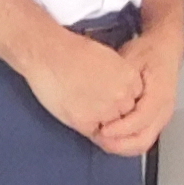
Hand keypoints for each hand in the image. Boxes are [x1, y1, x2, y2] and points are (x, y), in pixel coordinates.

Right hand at [17, 27, 142, 141]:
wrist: (49, 53)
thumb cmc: (71, 50)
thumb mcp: (108, 59)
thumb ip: (118, 77)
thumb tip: (115, 90)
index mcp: (129, 78)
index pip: (134, 100)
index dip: (119, 100)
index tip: (108, 97)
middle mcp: (122, 96)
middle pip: (124, 115)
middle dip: (112, 113)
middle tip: (93, 103)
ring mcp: (105, 110)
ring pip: (110, 127)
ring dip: (100, 122)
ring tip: (83, 108)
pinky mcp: (85, 121)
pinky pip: (92, 133)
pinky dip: (85, 127)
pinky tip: (75, 113)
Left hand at [91, 25, 183, 158]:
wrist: (165, 49)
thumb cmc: (148, 52)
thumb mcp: (131, 59)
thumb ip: (120, 79)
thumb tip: (104, 97)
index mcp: (159, 94)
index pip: (140, 120)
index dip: (119, 128)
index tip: (101, 129)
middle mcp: (164, 110)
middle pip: (143, 140)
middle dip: (119, 145)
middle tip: (98, 139)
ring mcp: (162, 117)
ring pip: (142, 143)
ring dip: (121, 146)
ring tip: (101, 139)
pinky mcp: (157, 120)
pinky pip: (142, 138)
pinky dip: (126, 141)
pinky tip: (111, 135)